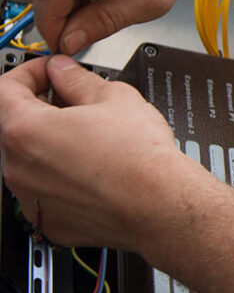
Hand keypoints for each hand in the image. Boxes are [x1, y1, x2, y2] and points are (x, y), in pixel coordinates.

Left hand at [0, 56, 188, 248]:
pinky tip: (95, 166)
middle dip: (43, 107)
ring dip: (53, 142)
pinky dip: (63, 175)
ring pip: (32, 159)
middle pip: (17, 125)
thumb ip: (76, 79)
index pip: (5, 89)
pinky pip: (47, 189)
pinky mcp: (50, 221)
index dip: (30, 72)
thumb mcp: (112, 96)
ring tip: (93, 135)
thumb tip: (63, 71)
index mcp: (26, 132)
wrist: (159, 203)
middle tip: (77, 100)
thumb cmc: (138, 156)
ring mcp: (31, 199)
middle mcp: (17, 169)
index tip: (50, 72)